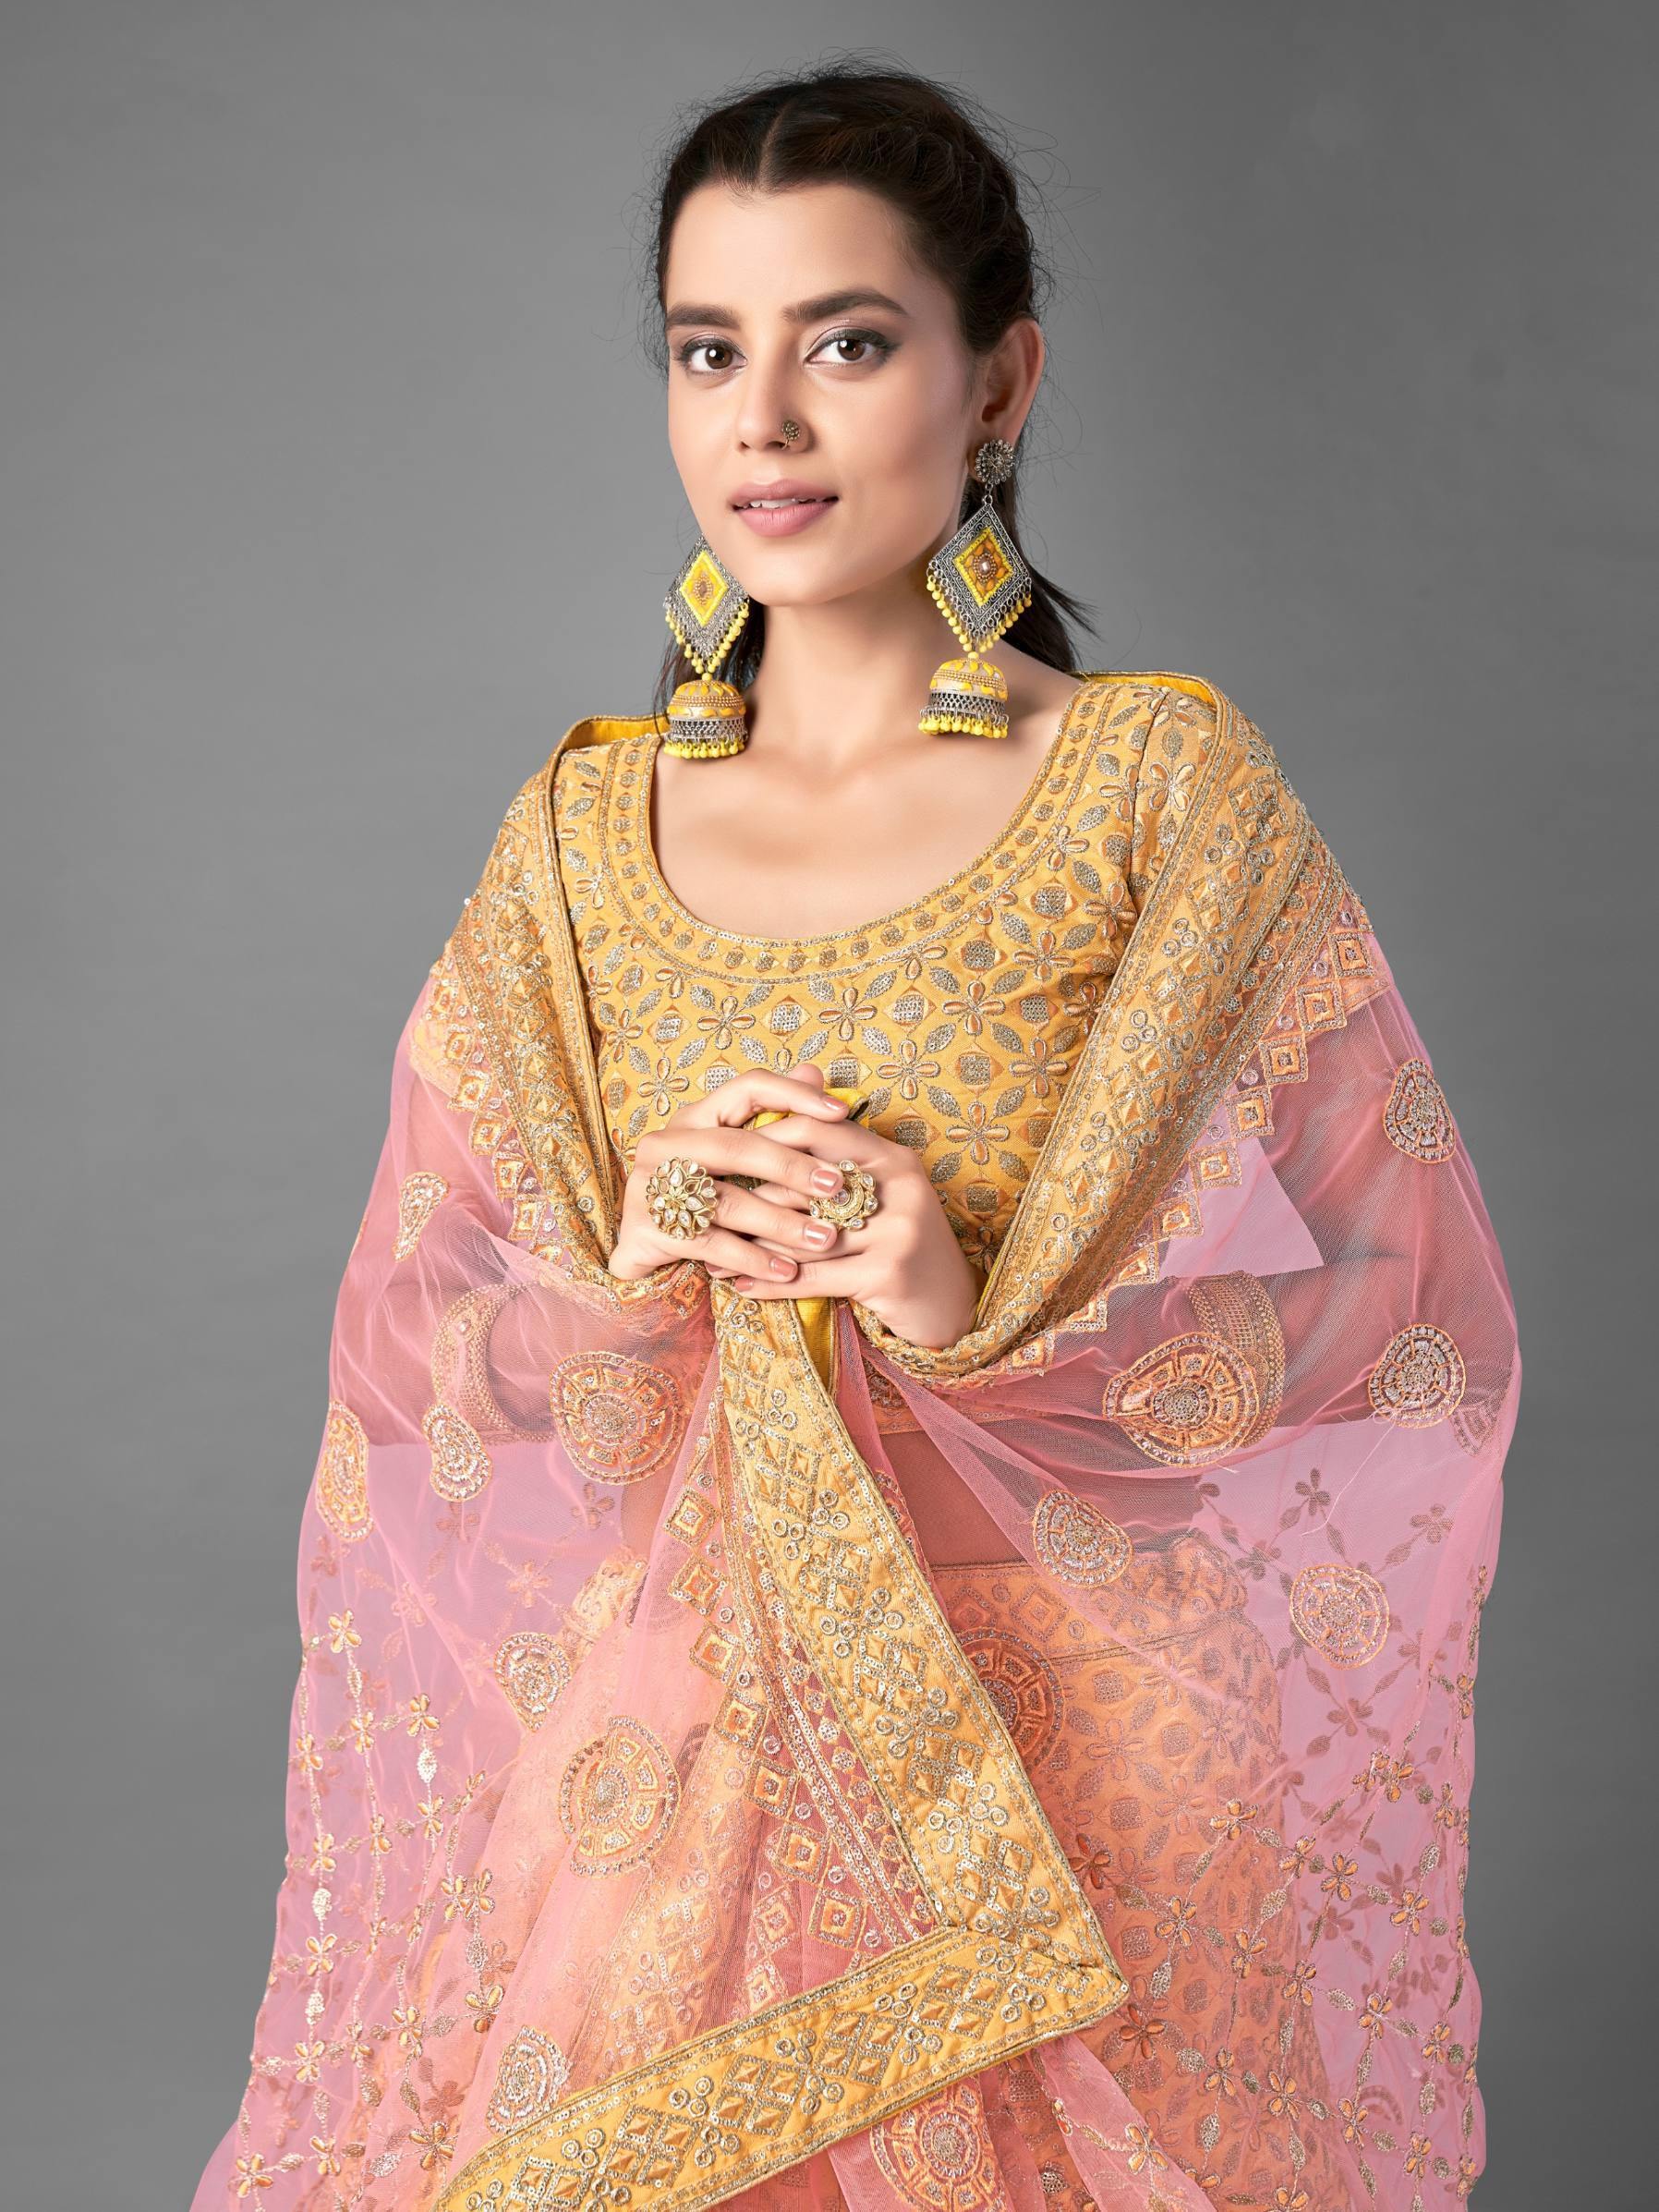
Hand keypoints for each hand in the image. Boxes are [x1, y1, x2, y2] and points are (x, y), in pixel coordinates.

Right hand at [608, 1067, 853, 1286]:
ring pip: (727, 1201)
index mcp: (693, 1118)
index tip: (840, 1112)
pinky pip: (710, 1244)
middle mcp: (665, 1144)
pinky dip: (753, 1259)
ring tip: (824, 1238)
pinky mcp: (644, 1229)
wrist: (644, 1254)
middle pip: (736, 1146)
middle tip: (838, 1186)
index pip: (745, 1089)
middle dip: (793, 1167)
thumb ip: (770, 1117)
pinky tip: (787, 1272)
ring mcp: (649, 1186)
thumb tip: (813, 1071)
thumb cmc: (701, 1199)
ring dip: (781, 1223)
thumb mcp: (733, 1158)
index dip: (794, 1095)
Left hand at [730, 1116, 979, 1352]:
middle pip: (805, 1183)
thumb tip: (776, 1116)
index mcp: (895, 1159)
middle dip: (749, 1198)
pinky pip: (813, 1277)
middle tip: (704, 1208)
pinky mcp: (887, 1275)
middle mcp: (900, 1188)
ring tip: (710, 1253)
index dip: (769, 1137)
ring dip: (750, 1246)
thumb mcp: (880, 1194)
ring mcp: (897, 1232)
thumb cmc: (900, 1244)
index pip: (820, 1129)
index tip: (726, 1152)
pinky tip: (739, 1286)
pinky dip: (771, 1282)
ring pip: (803, 1233)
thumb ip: (836, 1160)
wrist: (952, 1307)